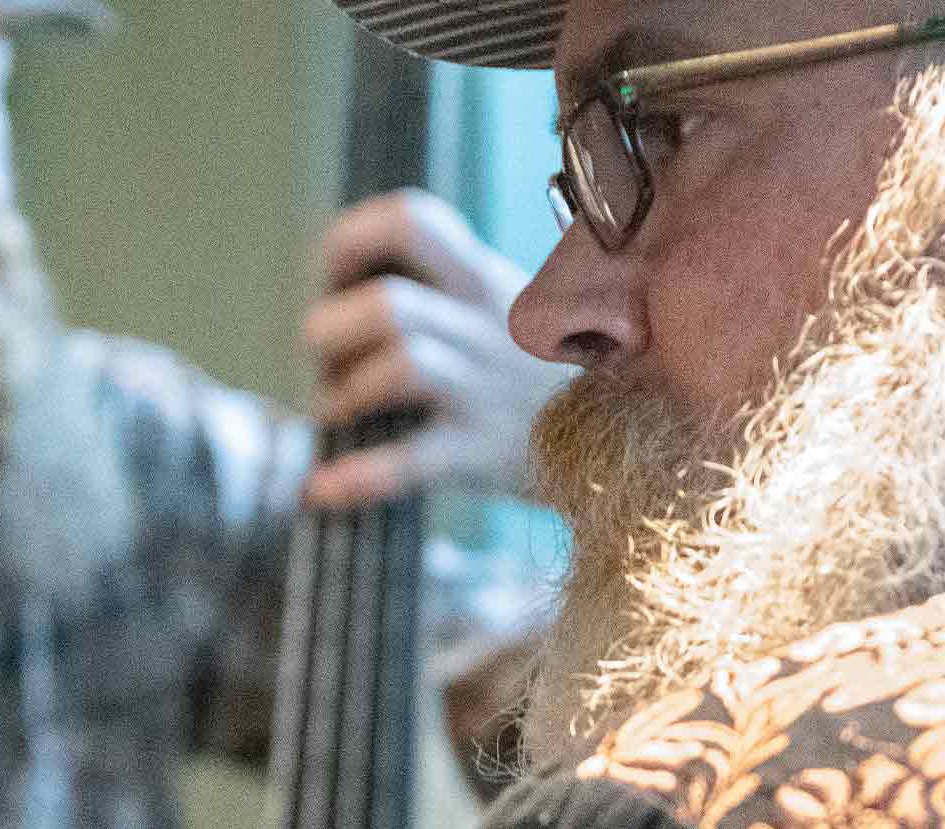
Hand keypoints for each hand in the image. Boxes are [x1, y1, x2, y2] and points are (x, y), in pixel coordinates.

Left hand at [300, 188, 572, 507]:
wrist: (623, 439)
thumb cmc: (535, 373)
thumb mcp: (503, 309)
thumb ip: (438, 291)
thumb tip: (337, 300)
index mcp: (480, 277)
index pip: (410, 221)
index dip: (351, 240)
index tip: (333, 276)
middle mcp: (483, 324)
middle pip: (388, 305)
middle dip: (330, 332)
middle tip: (325, 362)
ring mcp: (485, 389)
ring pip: (400, 367)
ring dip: (343, 393)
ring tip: (336, 413)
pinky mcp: (483, 453)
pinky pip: (410, 461)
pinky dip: (357, 477)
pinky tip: (321, 489)